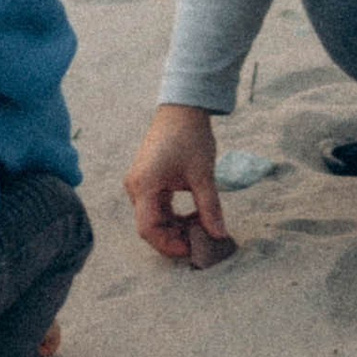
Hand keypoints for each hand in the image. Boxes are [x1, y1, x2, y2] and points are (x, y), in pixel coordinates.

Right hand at [124, 103, 227, 262]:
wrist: (182, 108)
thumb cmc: (190, 137)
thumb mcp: (203, 175)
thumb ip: (210, 208)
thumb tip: (220, 235)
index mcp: (144, 186)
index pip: (148, 229)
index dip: (170, 244)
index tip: (194, 248)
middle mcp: (136, 187)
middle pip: (151, 226)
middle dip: (176, 237)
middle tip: (203, 240)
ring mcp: (140, 183)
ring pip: (155, 218)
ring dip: (177, 227)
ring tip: (203, 225)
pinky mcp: (147, 180)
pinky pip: (158, 207)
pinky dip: (175, 215)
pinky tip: (196, 214)